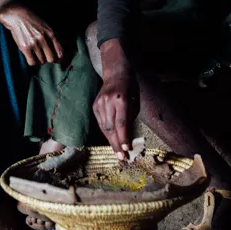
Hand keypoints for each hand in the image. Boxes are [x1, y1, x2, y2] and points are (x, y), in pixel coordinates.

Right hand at [0, 3, 65, 66]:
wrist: (17, 16)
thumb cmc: (32, 21)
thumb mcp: (46, 26)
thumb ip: (53, 37)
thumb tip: (58, 53)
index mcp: (51, 33)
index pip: (60, 51)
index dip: (60, 59)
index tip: (58, 61)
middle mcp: (44, 39)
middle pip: (51, 59)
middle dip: (48, 59)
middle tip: (45, 57)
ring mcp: (35, 43)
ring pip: (41, 61)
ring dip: (39, 60)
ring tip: (36, 54)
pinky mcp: (25, 47)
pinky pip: (32, 62)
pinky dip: (32, 62)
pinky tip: (31, 57)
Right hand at [92, 40, 137, 158]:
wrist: (116, 73)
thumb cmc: (130, 87)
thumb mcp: (135, 101)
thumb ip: (131, 118)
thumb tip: (127, 136)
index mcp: (121, 99)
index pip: (122, 123)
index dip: (123, 137)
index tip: (126, 149)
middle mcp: (108, 102)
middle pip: (111, 127)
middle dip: (117, 144)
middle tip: (122, 157)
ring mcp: (99, 103)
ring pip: (104, 127)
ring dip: (111, 141)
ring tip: (118, 152)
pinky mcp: (94, 105)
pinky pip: (101, 122)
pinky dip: (107, 132)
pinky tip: (112, 140)